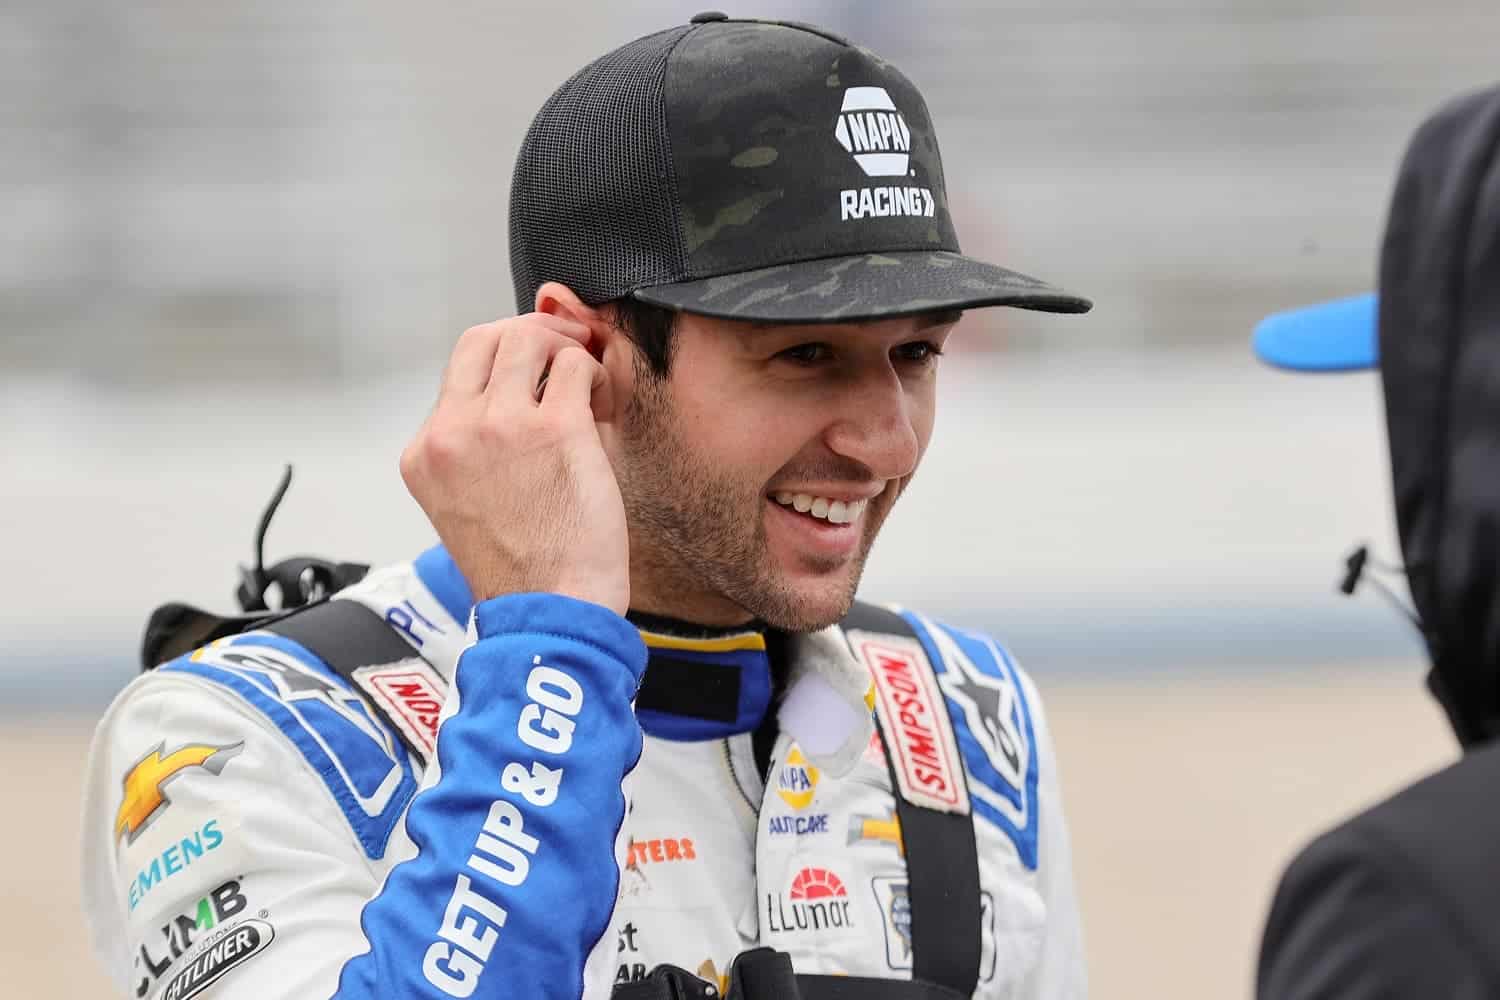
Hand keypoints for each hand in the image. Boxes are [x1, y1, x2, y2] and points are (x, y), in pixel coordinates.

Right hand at [400, 313, 628, 614]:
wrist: (549, 612)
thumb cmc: (523, 569)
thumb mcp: (468, 501)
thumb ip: (475, 445)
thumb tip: (517, 387)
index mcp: (425, 453)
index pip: (458, 371)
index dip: (505, 363)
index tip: (535, 377)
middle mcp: (451, 432)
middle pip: (484, 336)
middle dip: (532, 336)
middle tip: (565, 357)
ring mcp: (500, 426)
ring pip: (529, 337)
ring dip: (565, 350)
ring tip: (586, 386)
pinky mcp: (554, 428)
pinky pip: (576, 364)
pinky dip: (595, 374)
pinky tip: (601, 406)